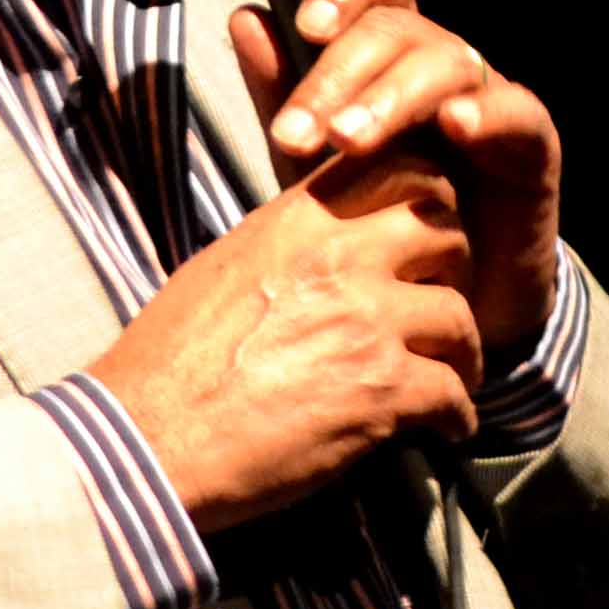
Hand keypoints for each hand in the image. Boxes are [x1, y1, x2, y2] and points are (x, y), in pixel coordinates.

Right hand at [87, 146, 483, 532]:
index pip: (405, 170)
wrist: (147, 438)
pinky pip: (454, 396)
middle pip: (450, 234)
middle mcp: (341, 258)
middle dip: (454, 274)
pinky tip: (440, 430)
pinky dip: (455, 419)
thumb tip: (327, 241)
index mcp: (299, 220)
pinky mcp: (381, 392)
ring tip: (447, 379)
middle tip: (438, 309)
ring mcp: (366, 323)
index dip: (428, 204)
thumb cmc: (168, 361)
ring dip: (460, 355)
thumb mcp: (225, 266)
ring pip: (461, 319)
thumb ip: (290, 242)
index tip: (424, 243)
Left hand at [231, 0, 560, 370]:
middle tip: (298, 132)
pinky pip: (517, 112)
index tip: (306, 27)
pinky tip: (453, 127)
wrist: (448, 304)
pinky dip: (485, 113)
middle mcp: (439, 62)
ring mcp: (488, 100)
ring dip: (391, 98)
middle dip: (338, 74)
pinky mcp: (531, 148)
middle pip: (397, 26)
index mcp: (387, 51)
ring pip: (447, 63)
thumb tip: (246, 18)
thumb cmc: (378, 221)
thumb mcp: (312, 163)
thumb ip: (280, 96)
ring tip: (347, 142)